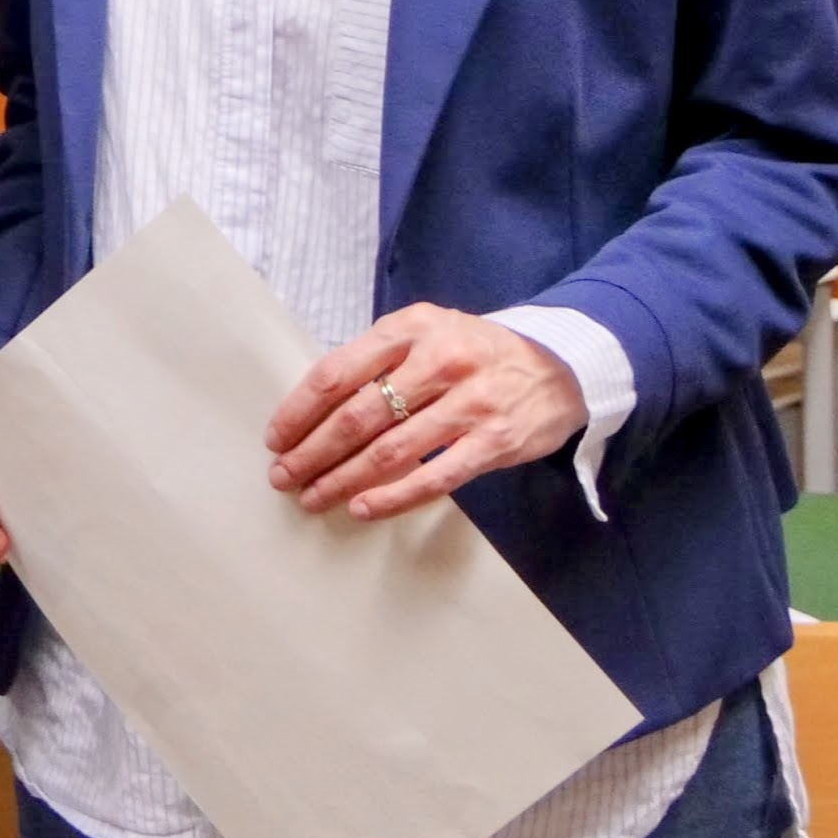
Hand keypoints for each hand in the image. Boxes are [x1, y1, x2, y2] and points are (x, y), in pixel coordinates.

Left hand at [269, 305, 588, 521]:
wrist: (561, 365)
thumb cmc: (474, 351)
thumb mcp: (425, 333)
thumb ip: (379, 359)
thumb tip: (316, 406)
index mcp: (409, 329)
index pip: (338, 372)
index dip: (300, 410)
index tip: (276, 438)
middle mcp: (438, 362)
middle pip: (358, 416)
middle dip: (313, 451)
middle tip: (283, 476)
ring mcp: (469, 404)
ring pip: (390, 450)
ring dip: (343, 479)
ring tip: (313, 497)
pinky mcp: (495, 442)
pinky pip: (435, 477)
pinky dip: (394, 497)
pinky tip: (363, 508)